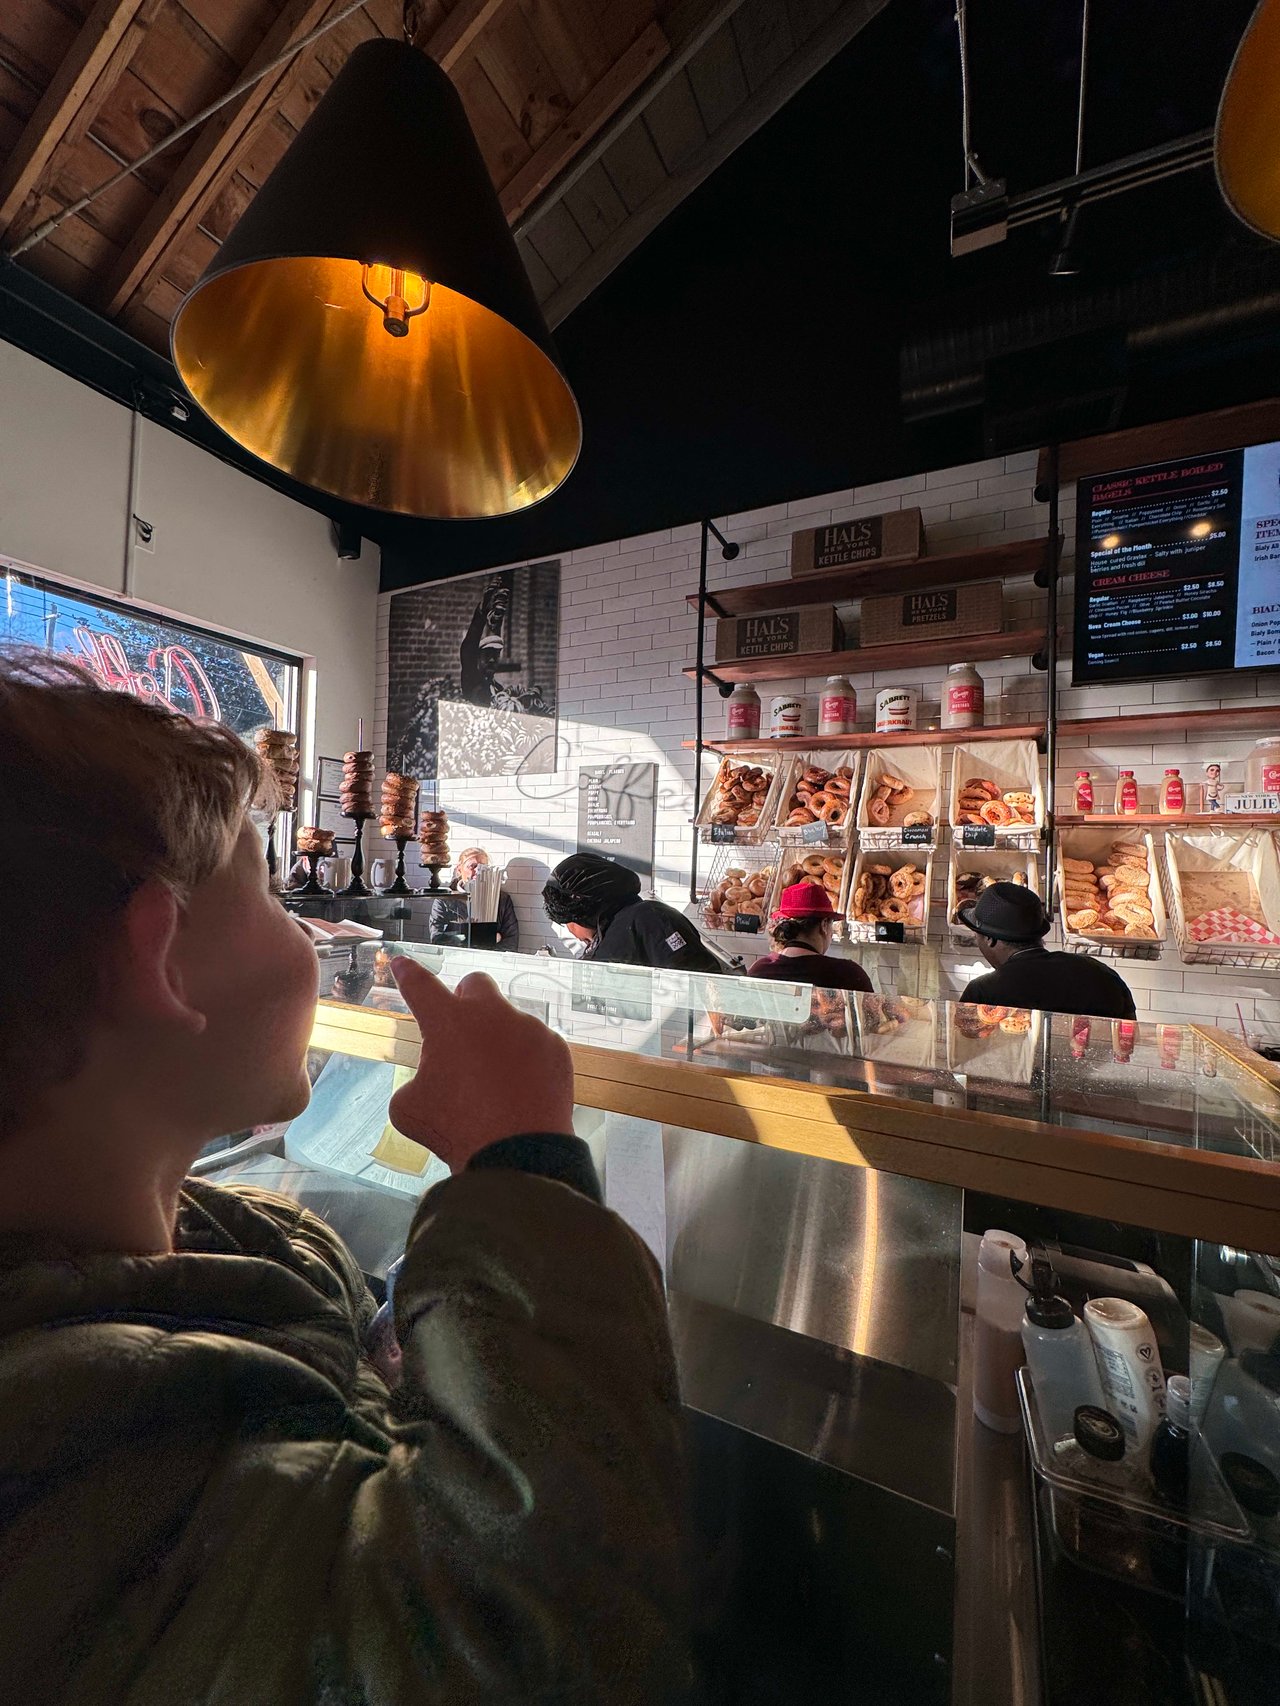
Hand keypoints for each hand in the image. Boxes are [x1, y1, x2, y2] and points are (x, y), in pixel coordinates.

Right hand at [389, 960, 574, 1171]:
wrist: (518, 1153)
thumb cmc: (457, 1129)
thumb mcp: (409, 1108)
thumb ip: (416, 1083)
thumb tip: (430, 1083)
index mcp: (448, 1022)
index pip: (420, 986)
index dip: (407, 973)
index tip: (402, 963)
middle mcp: (490, 1014)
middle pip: (476, 984)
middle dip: (466, 999)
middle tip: (461, 1030)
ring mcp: (528, 1028)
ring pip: (508, 1022)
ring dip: (498, 1042)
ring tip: (494, 1086)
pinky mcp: (555, 1048)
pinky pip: (536, 1047)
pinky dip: (526, 1063)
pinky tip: (520, 1093)